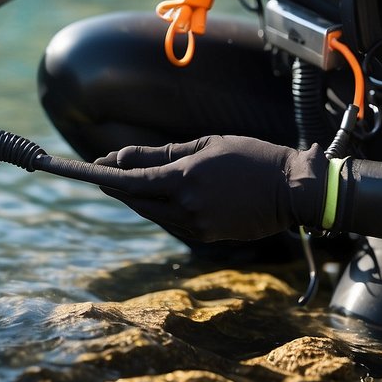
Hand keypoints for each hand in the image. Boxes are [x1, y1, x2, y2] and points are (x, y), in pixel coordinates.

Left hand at [91, 136, 326, 242]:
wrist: (291, 190)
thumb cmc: (251, 157)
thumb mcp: (207, 145)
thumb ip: (162, 154)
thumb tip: (122, 158)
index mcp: (187, 178)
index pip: (134, 181)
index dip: (108, 176)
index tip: (90, 168)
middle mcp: (188, 206)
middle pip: (137, 201)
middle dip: (116, 188)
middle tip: (100, 174)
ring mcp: (197, 225)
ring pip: (152, 214)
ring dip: (135, 200)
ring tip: (122, 184)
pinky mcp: (206, 236)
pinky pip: (171, 223)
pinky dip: (158, 210)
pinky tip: (153, 198)